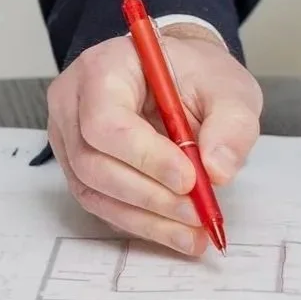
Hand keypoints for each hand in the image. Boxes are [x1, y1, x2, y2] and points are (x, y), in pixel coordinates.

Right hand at [46, 23, 261, 256]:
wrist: (177, 77)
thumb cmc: (194, 75)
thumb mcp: (227, 86)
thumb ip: (232, 124)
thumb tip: (218, 171)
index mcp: (103, 69)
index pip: (104, 120)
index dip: (144, 156)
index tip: (189, 177)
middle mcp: (73, 103)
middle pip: (92, 162)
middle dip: (149, 195)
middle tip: (197, 212)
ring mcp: (68, 138)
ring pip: (93, 191)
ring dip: (146, 218)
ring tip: (193, 230)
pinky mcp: (77, 168)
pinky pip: (101, 205)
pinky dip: (141, 223)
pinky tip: (176, 231)